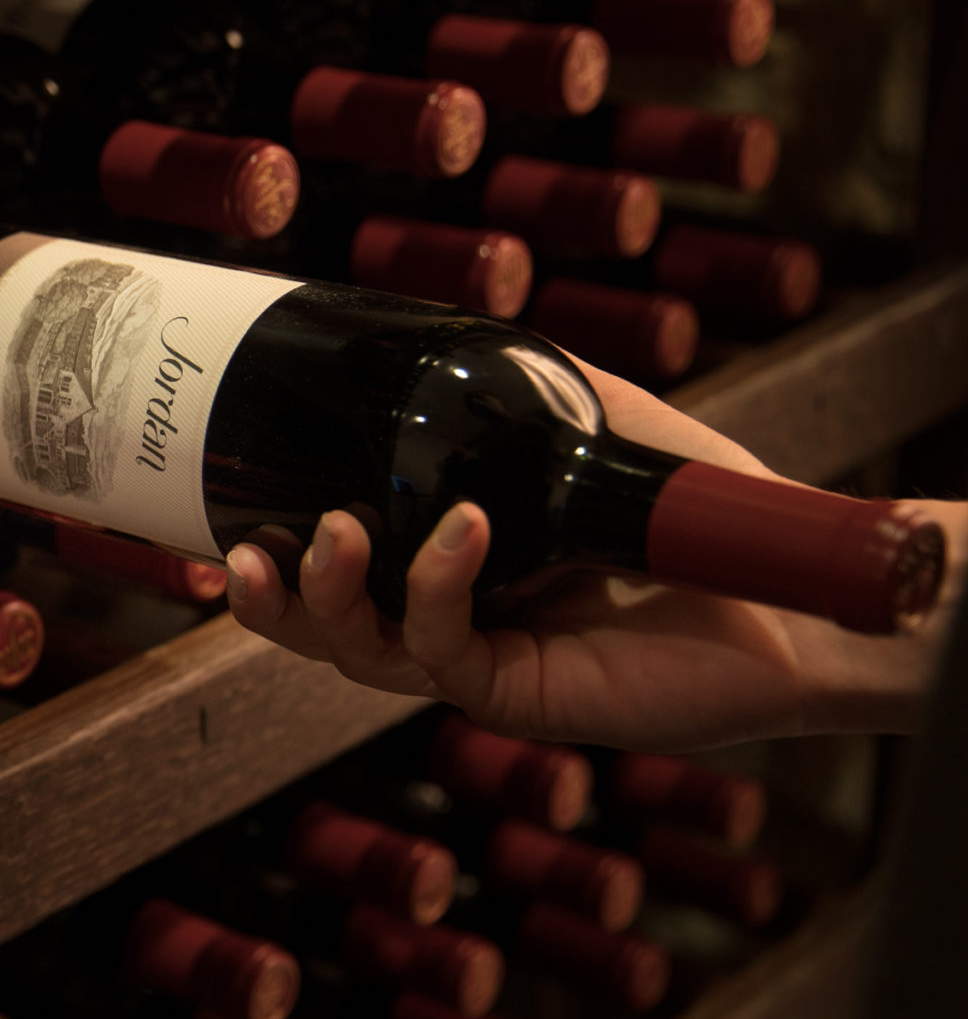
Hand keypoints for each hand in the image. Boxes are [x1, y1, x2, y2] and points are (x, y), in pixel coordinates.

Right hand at [221, 359, 954, 750]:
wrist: (794, 597)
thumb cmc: (704, 524)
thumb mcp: (604, 429)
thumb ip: (536, 389)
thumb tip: (456, 325)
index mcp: (451, 573)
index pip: (335, 573)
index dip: (268, 556)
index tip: (223, 514)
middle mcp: (451, 625)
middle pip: (320, 629)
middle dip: (267, 596)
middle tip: (241, 552)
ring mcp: (478, 663)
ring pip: (358, 651)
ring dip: (322, 598)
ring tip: (325, 534)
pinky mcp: (516, 694)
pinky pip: (441, 650)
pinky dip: (433, 586)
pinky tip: (458, 530)